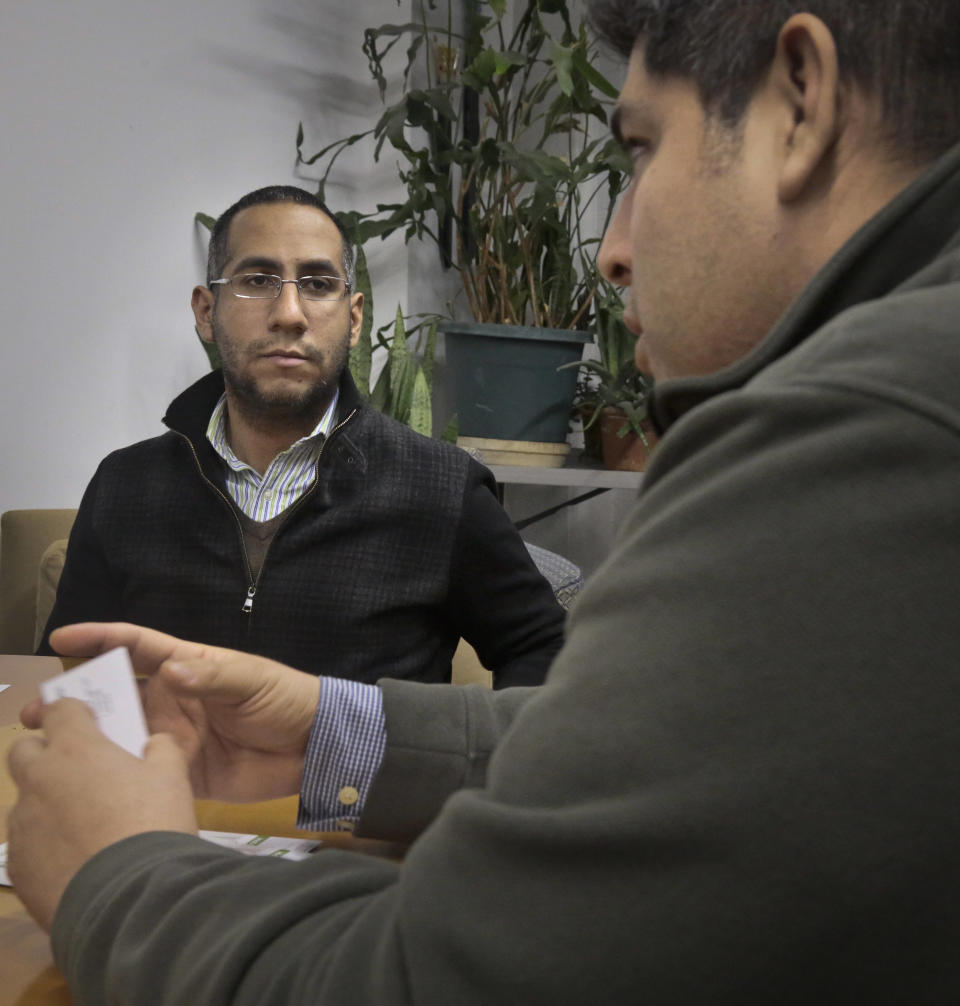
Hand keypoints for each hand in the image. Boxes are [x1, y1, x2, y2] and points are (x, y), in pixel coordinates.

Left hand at [7, 698, 195, 930]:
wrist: (131, 898)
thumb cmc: (153, 823)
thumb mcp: (173, 776)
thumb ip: (160, 749)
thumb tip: (153, 744)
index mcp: (76, 749)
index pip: (59, 709)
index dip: (72, 711)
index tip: (88, 721)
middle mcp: (40, 779)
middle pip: (23, 750)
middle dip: (45, 752)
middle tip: (79, 769)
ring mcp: (23, 824)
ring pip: (25, 799)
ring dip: (46, 801)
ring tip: (84, 824)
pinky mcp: (17, 864)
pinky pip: (27, 843)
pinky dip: (46, 844)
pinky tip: (77, 859)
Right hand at [24, 623, 320, 801]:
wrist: (314, 748)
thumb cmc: (285, 699)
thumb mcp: (253, 679)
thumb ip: (213, 677)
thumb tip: (170, 672)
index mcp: (187, 667)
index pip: (136, 647)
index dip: (100, 639)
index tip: (62, 639)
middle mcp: (171, 700)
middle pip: (115, 695)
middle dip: (76, 699)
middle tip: (37, 712)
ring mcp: (172, 738)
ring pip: (119, 736)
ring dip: (86, 740)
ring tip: (44, 750)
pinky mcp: (180, 773)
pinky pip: (140, 774)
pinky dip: (114, 779)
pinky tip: (83, 788)